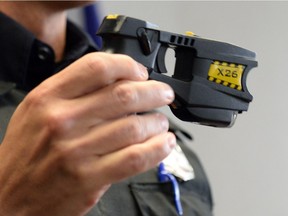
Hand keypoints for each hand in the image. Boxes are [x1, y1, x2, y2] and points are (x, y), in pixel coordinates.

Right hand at [0, 53, 175, 215]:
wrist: (9, 196)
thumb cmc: (27, 152)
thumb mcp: (38, 110)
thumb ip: (73, 92)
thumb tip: (117, 80)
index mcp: (49, 98)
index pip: (97, 67)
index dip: (128, 66)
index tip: (141, 73)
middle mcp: (62, 121)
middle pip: (123, 95)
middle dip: (153, 92)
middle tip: (163, 94)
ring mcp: (76, 151)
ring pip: (134, 127)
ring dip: (157, 122)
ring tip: (160, 122)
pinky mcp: (89, 178)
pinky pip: (135, 158)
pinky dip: (157, 149)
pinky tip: (164, 143)